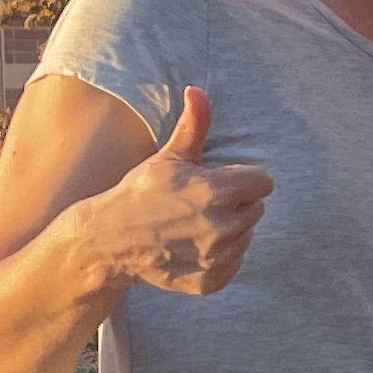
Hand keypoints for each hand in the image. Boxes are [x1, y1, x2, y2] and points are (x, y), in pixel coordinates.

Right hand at [103, 86, 271, 294]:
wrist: (110, 240)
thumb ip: (193, 126)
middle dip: (236, 202)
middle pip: (257, 208)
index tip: (218, 180)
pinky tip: (193, 245)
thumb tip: (198, 91)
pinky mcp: (211, 281)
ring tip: (195, 223)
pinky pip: (235, 262)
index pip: (263, 182)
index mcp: (218, 192)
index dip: (242, 178)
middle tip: (201, 202)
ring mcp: (217, 258)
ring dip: (230, 229)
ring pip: (247, 236)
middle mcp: (222, 228)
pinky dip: (221, 256)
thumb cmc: (140, 192)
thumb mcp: (168, 157)